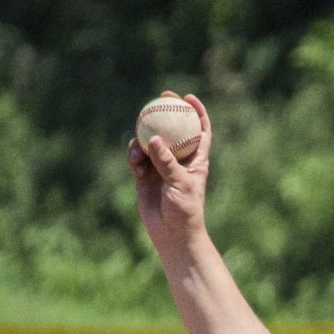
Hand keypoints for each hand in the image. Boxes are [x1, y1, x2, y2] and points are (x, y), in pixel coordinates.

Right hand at [127, 92, 210, 258]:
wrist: (172, 234)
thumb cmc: (185, 210)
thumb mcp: (180, 183)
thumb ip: (167, 161)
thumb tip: (154, 138)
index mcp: (195, 159)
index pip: (200, 130)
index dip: (197, 112)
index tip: (188, 98)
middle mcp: (178, 160)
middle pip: (172, 129)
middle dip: (165, 112)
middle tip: (159, 98)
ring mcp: (160, 167)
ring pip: (150, 142)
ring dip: (143, 140)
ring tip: (139, 149)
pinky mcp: (145, 177)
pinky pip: (137, 159)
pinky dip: (134, 157)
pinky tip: (133, 162)